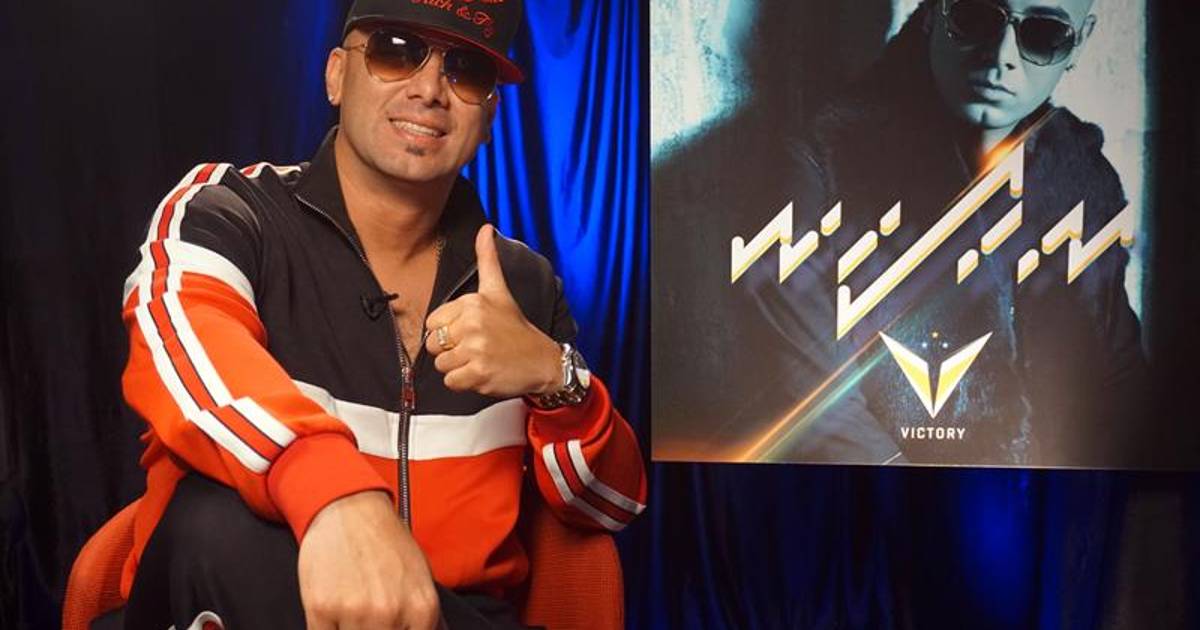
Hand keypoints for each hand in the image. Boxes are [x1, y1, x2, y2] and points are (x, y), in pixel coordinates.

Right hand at [298, 491, 440, 629]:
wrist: (350, 508)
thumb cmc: (385, 540)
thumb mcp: (420, 577)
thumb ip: (421, 617)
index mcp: (422, 608)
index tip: (387, 627)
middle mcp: (391, 613)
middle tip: (368, 618)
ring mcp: (355, 612)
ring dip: (348, 628)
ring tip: (351, 607)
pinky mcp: (322, 609)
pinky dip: (328, 627)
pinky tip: (333, 610)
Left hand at [424, 225, 561, 397]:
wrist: (543, 361)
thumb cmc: (516, 328)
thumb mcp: (499, 291)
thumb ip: (488, 260)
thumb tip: (486, 228)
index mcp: (473, 303)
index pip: (433, 323)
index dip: (448, 331)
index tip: (471, 331)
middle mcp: (473, 324)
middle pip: (434, 345)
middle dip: (451, 351)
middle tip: (477, 348)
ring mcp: (476, 349)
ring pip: (442, 365)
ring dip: (458, 368)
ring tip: (481, 360)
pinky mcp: (479, 373)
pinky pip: (451, 382)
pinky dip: (465, 384)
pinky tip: (483, 373)